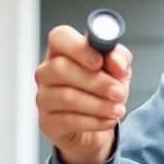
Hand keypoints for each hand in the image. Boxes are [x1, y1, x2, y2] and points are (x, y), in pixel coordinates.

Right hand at [35, 25, 132, 163]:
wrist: (99, 126)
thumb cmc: (104, 90)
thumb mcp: (119, 70)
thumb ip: (120, 58)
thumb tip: (116, 62)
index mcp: (62, 51)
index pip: (59, 37)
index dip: (79, 48)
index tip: (100, 61)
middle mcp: (47, 71)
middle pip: (61, 68)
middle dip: (96, 82)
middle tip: (118, 92)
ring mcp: (43, 97)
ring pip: (67, 97)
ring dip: (99, 105)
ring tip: (118, 109)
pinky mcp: (46, 122)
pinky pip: (69, 120)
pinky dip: (94, 122)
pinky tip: (108, 121)